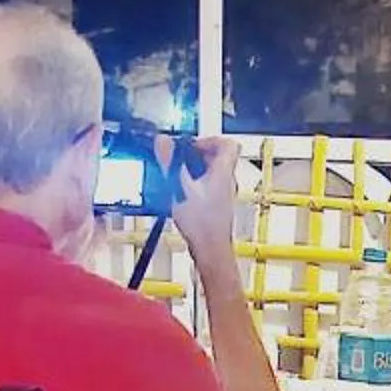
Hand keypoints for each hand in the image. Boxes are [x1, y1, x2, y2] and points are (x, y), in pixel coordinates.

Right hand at [166, 135, 239, 253]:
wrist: (209, 250)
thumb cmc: (202, 224)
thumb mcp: (179, 187)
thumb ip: (170, 162)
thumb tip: (164, 142)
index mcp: (222, 172)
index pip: (227, 144)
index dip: (208, 140)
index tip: (191, 145)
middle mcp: (226, 182)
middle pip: (217, 157)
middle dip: (196, 155)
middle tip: (180, 159)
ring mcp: (223, 195)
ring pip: (211, 173)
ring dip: (193, 170)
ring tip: (177, 176)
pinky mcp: (215, 206)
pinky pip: (206, 187)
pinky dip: (193, 185)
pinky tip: (179, 194)